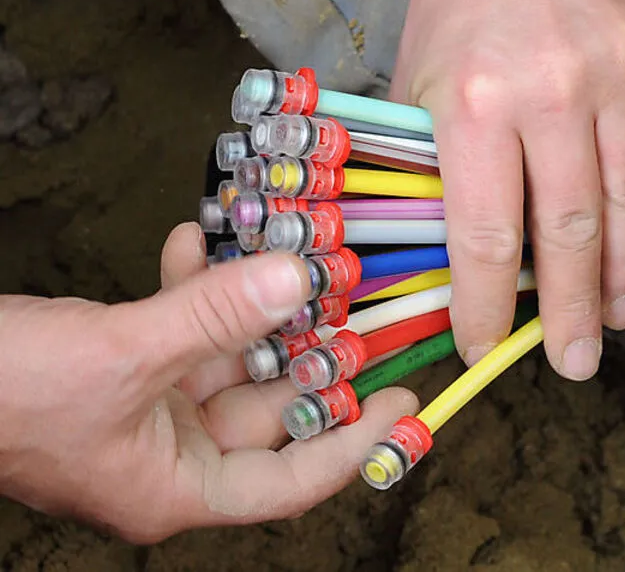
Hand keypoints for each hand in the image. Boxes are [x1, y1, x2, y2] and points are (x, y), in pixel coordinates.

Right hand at [0, 223, 416, 542]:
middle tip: (355, 307)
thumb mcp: (122, 354)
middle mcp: (167, 456)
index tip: (402, 400)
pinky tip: (193, 240)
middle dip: (308, 355)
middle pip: (267, 412)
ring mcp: (143, 413)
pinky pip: (174, 333)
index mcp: (175, 487)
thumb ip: (213, 316)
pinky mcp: (119, 372)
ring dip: (250, 309)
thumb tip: (298, 279)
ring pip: (224, 361)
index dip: (353, 443)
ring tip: (286, 259)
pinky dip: (187, 289)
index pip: (290, 481)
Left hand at [393, 0, 624, 380]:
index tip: (488, 346)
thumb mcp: (419, 82)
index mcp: (474, 104)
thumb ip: (439, 167)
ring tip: (620, 316)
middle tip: (575, 359)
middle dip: (572, 311)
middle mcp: (550, 94)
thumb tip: (464, 258)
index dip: (488, 307)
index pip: (487, 237)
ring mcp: (618, 75)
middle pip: (569, 234)